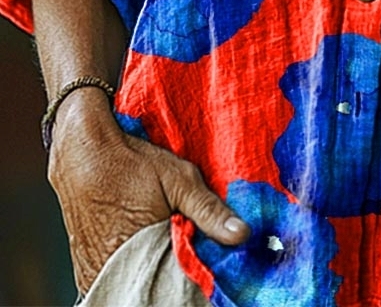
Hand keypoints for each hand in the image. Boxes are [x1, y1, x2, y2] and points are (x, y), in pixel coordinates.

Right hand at [47, 88, 249, 294]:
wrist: (81, 152)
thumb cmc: (130, 162)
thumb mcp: (178, 179)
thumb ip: (209, 210)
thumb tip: (241, 234)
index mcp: (142, 253)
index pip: (177, 284)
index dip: (196, 274)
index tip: (211, 264)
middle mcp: (114, 269)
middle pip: (155, 286)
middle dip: (175, 275)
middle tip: (189, 252)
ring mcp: (96, 271)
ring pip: (135, 284)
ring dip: (152, 273)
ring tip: (165, 248)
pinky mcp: (86, 268)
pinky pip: (116, 280)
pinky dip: (133, 272)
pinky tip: (144, 252)